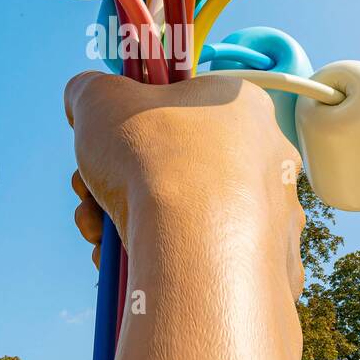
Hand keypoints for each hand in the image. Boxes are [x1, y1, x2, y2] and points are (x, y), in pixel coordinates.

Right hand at [65, 70, 305, 301]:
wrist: (196, 253)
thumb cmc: (156, 163)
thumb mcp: (100, 100)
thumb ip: (89, 89)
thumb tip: (84, 96)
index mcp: (243, 107)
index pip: (179, 109)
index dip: (130, 130)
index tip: (103, 150)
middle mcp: (270, 159)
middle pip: (178, 168)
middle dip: (124, 186)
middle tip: (92, 201)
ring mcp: (275, 217)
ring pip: (190, 219)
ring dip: (134, 227)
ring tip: (103, 239)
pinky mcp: (271, 270)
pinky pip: (209, 262)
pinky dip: (166, 264)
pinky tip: (134, 268)